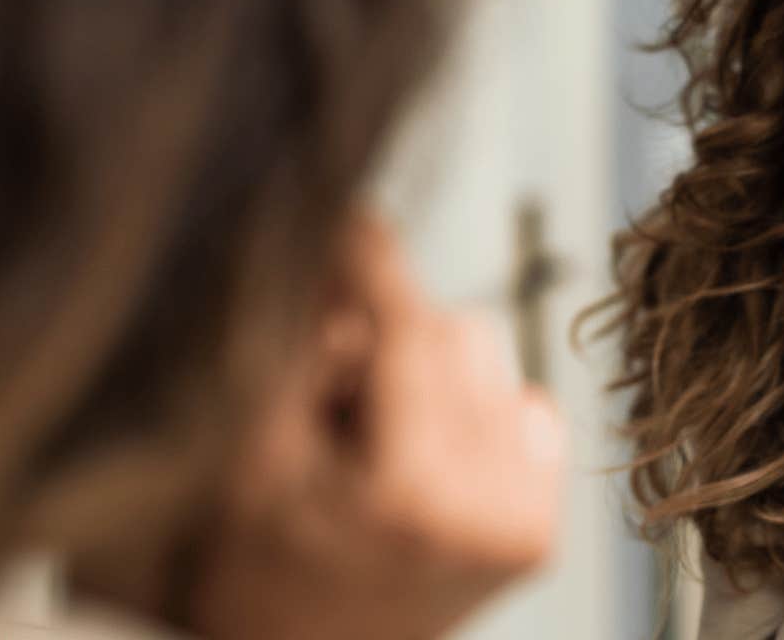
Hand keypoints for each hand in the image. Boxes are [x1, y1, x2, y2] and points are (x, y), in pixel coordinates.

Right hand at [193, 215, 563, 639]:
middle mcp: (486, 514)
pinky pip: (523, 409)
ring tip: (371, 442)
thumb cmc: (250, 570)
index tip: (355, 214)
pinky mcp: (538, 534)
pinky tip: (416, 463)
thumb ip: (295, 352)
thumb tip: (343, 248)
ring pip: (488, 365)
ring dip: (428, 377)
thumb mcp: (245, 456)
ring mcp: (522, 526)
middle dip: (388, 342)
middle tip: (335, 398)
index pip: (410, 333)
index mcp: (408, 497)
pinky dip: (469, 416)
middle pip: (455, 337)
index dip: (377, 263)